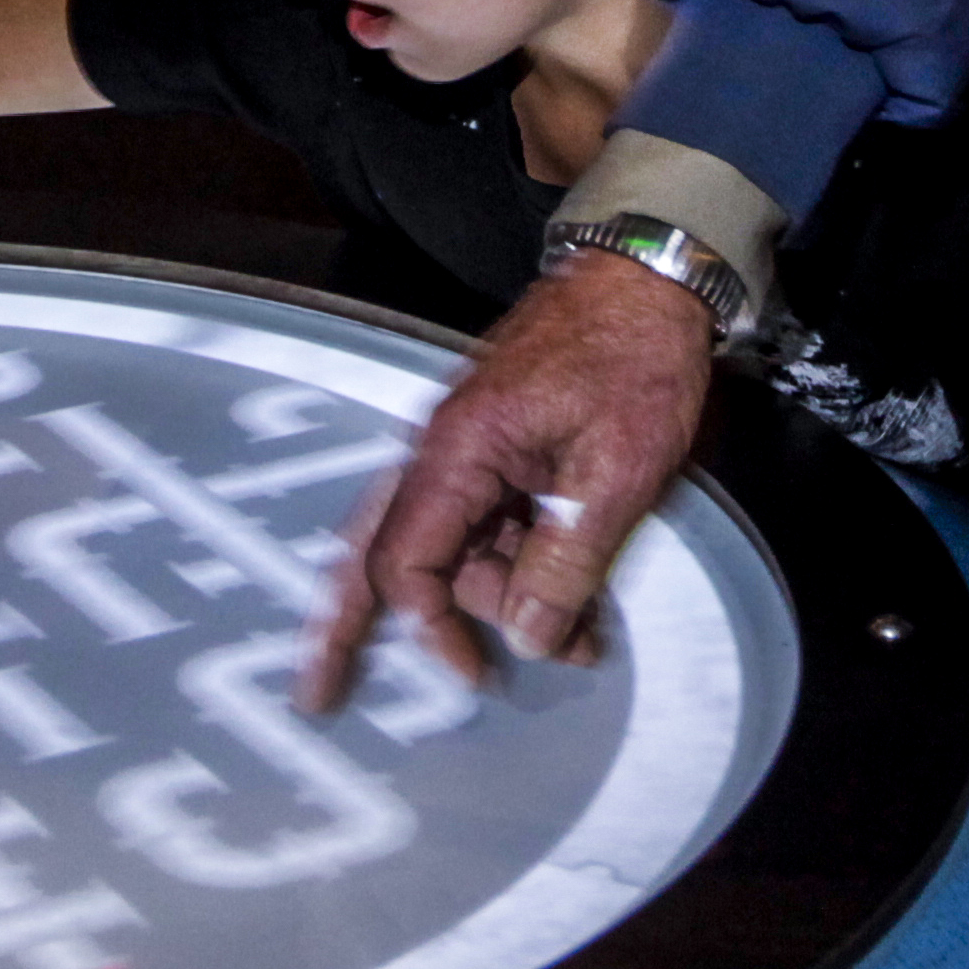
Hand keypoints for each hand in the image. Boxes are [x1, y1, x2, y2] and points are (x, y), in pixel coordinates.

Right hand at [299, 254, 711, 711]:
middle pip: (385, 552)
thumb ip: (566, 561)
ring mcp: (469, 448)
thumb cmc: (632, 356)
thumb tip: (531, 638)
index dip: (432, 627)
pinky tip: (558, 603)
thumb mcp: (614, 470)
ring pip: (448, 546)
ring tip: (574, 643)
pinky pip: (482, 521)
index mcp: (459, 450)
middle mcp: (445, 449)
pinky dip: (513, 566)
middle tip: (319, 691)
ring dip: (492, 600)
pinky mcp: (499, 447)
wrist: (648, 277)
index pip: (406, 561)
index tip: (472, 671)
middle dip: (355, 623)